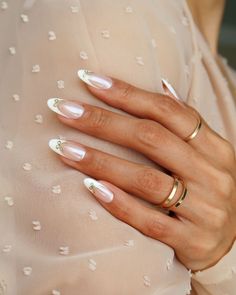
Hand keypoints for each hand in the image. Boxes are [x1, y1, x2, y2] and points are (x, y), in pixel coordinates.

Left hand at [47, 70, 235, 271]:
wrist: (232, 241)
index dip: (127, 94)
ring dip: (101, 161)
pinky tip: (91, 188)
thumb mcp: (207, 154)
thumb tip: (162, 83)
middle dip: (103, 122)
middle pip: (151, 139)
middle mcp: (211, 174)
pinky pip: (149, 221)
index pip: (167, 111)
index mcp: (214, 147)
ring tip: (64, 148)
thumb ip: (185, 123)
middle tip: (64, 110)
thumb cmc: (208, 189)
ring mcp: (204, 209)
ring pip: (146, 179)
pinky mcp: (192, 240)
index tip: (89, 81)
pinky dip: (119, 203)